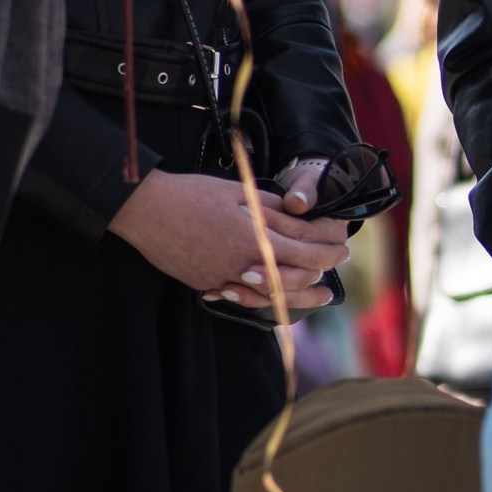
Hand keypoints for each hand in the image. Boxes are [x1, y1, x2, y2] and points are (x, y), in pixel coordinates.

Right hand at [108, 170, 344, 308]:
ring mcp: (226, 278)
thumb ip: (272, 208)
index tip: (344, 244)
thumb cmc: (191, 195)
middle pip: (298, 277)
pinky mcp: (209, 284)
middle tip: (337, 262)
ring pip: (274, 296)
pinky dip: (267, 299)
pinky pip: (246, 298)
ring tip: (320, 294)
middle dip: (324, 270)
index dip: (331, 247)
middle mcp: (245, 264)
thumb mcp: (239, 192)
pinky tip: (278, 296)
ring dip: (302, 295)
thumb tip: (298, 216)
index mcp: (256, 236)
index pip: (308, 249)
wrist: (146, 211)